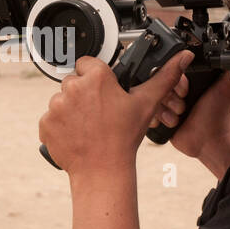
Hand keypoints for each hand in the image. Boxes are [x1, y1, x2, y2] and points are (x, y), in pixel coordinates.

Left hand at [38, 50, 192, 176]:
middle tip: (99, 113)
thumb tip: (183, 58)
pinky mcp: (46, 123)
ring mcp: (56, 106)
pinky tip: (76, 135)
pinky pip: (51, 119)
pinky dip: (60, 126)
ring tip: (88, 126)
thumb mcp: (146, 104)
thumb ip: (165, 77)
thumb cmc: (124, 138)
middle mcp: (73, 87)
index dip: (96, 77)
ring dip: (71, 110)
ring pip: (61, 100)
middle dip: (84, 95)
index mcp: (96, 78)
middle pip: (74, 82)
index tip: (103, 91)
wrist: (103, 170)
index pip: (88, 64)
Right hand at [154, 69, 229, 171]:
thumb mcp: (227, 86)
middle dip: (169, 96)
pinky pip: (148, 113)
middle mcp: (177, 90)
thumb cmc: (220, 115)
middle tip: (184, 104)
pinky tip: (172, 121)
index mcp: (189, 78)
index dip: (175, 79)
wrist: (213, 140)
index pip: (170, 69)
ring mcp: (167, 104)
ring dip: (165, 109)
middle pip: (158, 83)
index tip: (185, 90)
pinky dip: (158, 118)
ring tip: (180, 115)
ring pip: (152, 98)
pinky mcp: (161, 118)